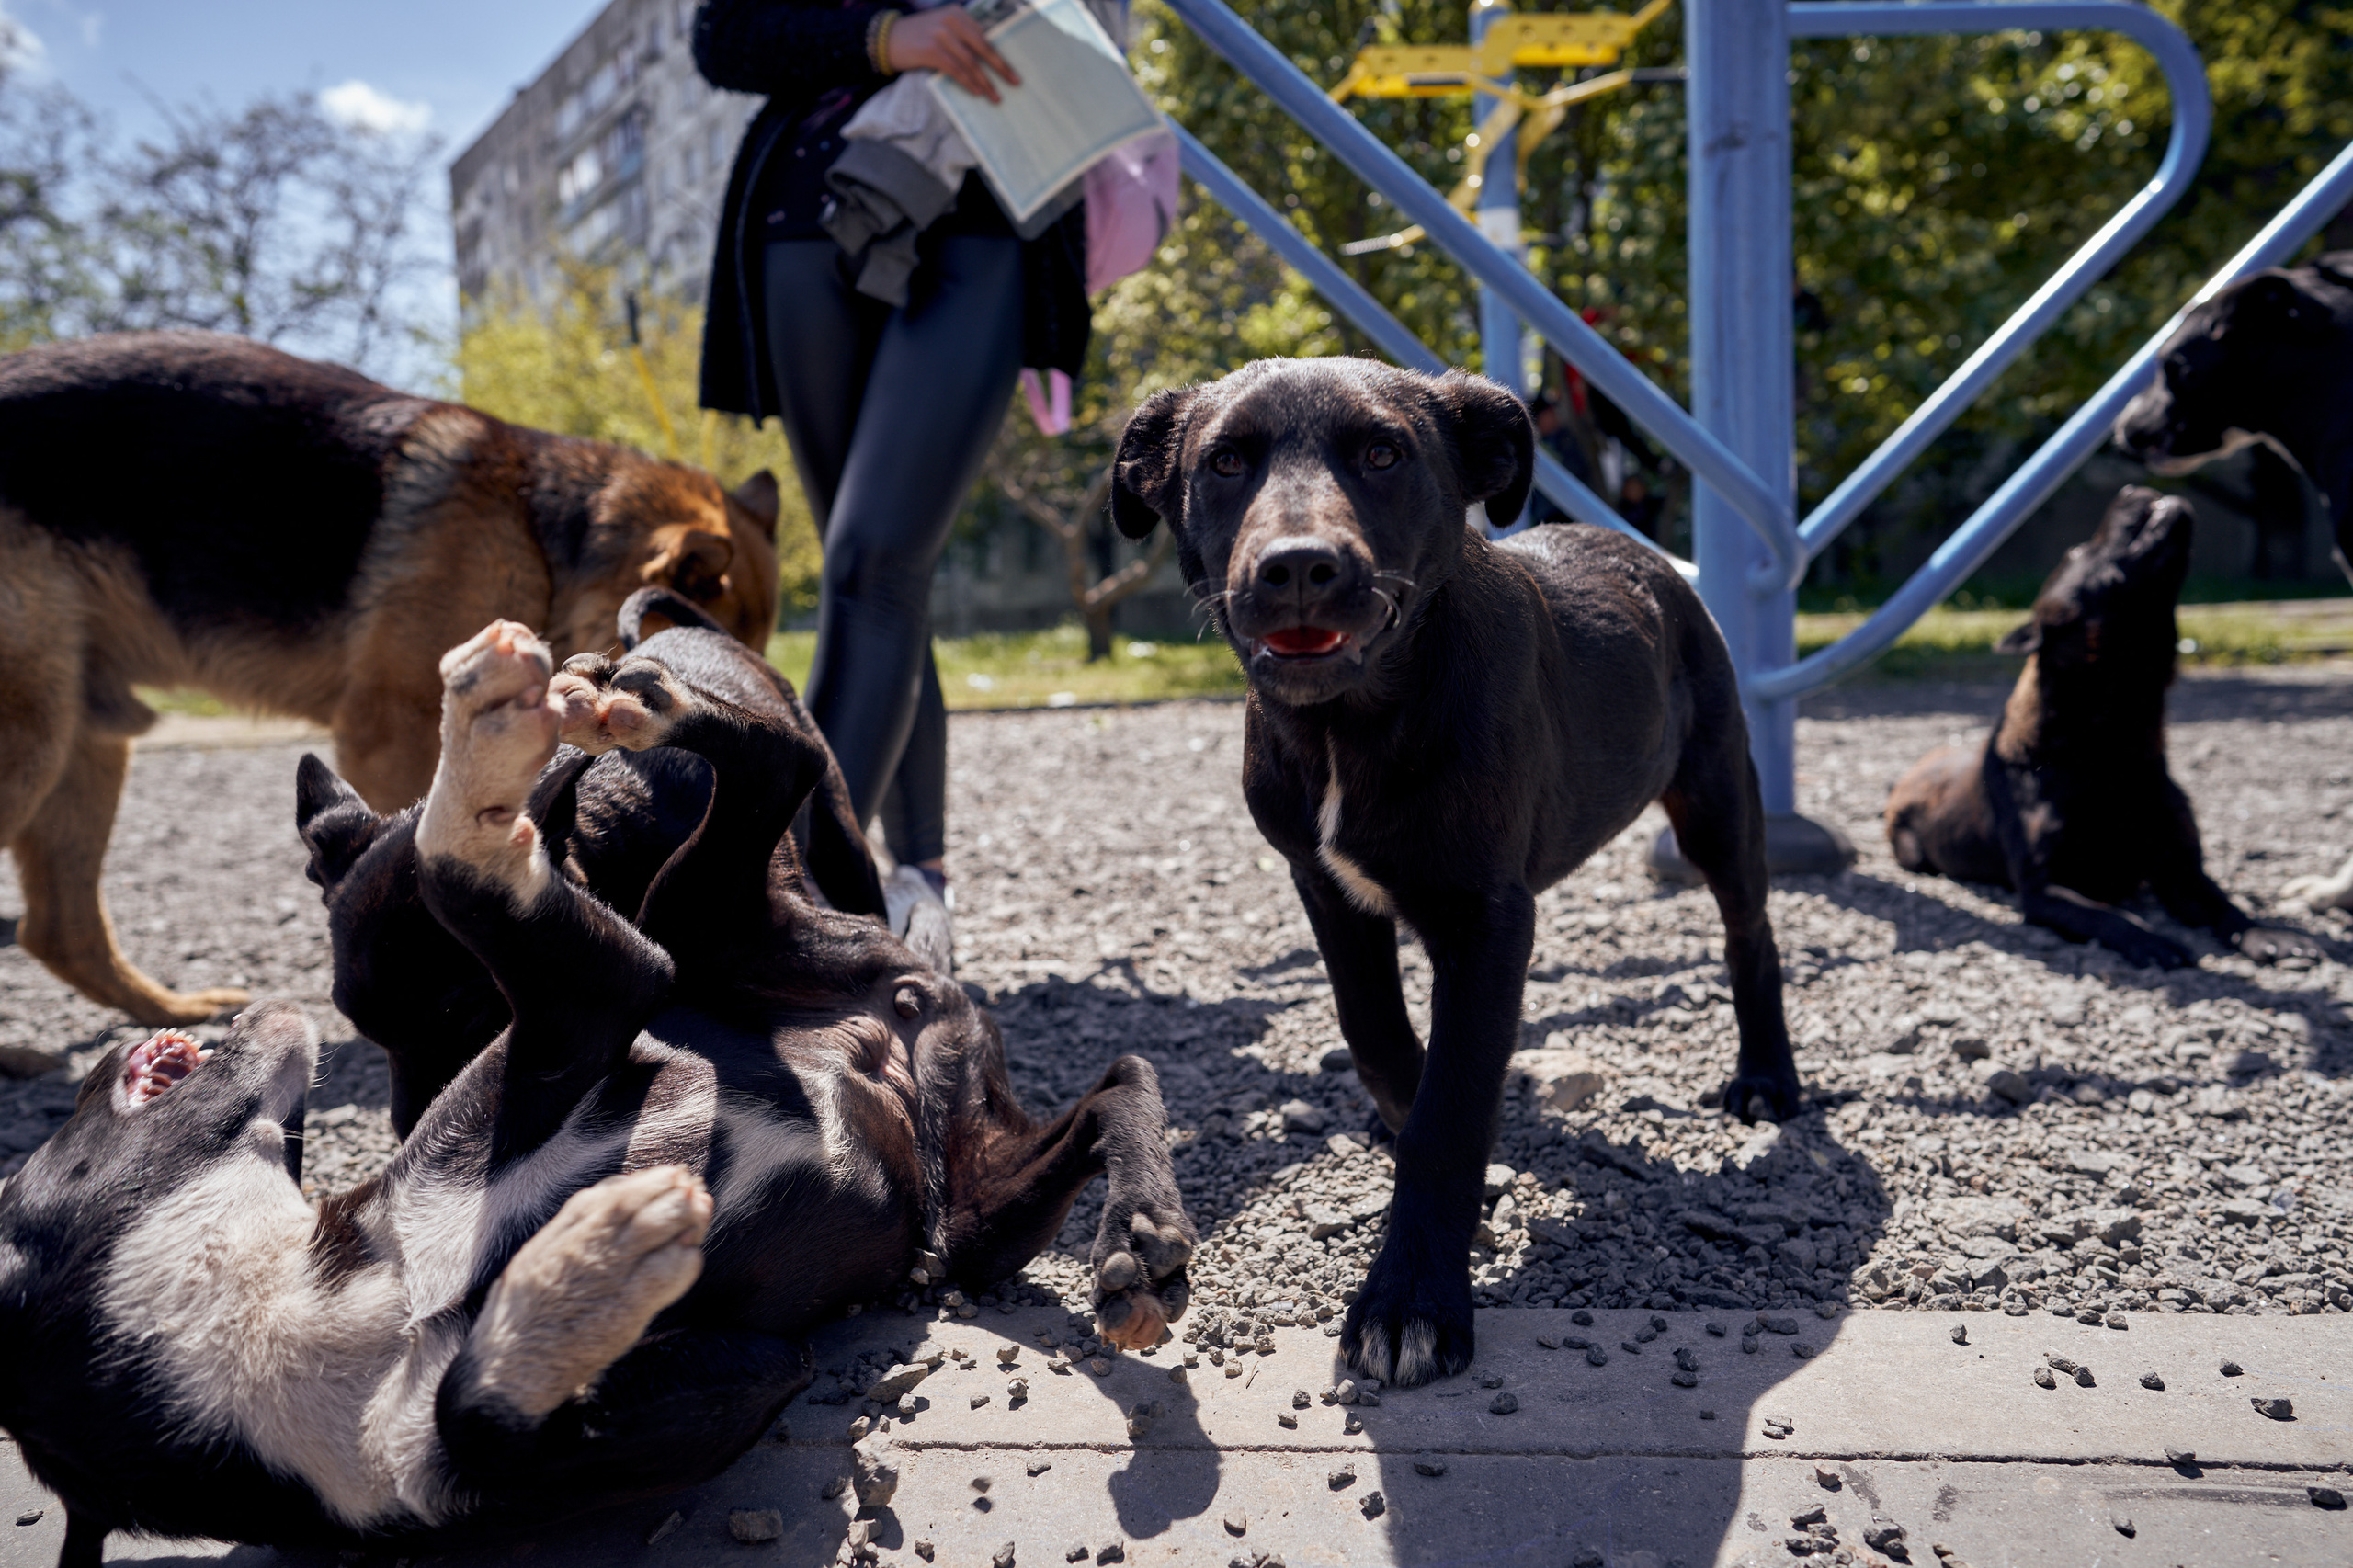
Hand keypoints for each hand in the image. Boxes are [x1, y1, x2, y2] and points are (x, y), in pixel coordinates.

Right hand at [886, 7, 1020, 101]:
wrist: (886, 38)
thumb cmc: (918, 37)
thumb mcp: (942, 28)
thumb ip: (962, 36)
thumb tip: (986, 58)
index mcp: (957, 13)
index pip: (984, 36)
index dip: (999, 54)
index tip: (1012, 69)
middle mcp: (951, 21)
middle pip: (983, 47)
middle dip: (1000, 67)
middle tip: (1015, 82)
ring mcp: (941, 35)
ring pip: (970, 62)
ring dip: (985, 81)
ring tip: (996, 96)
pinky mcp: (931, 50)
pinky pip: (956, 70)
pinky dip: (968, 82)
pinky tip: (977, 93)